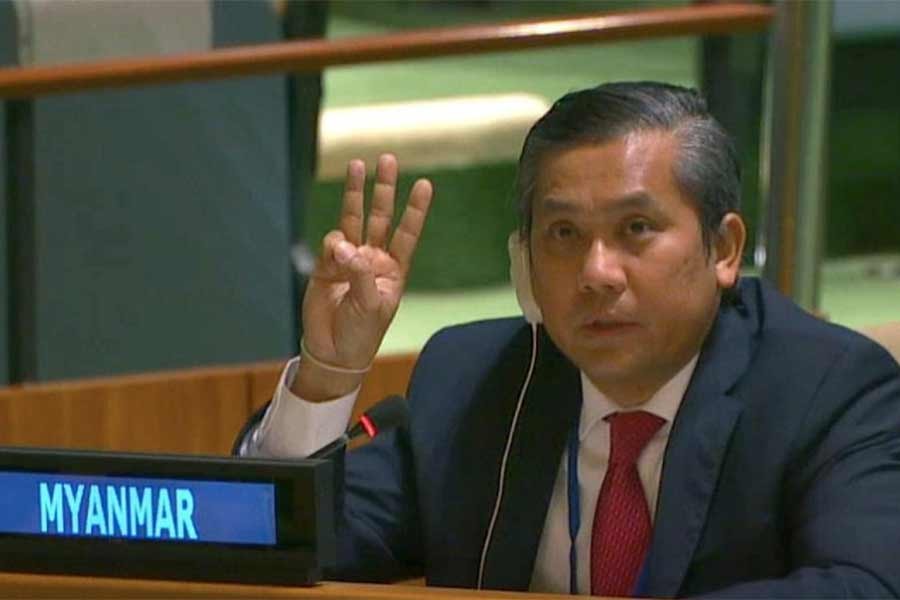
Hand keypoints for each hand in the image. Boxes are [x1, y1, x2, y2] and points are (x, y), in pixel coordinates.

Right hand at [292, 154, 432, 400]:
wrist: (332, 352)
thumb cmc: (361, 333)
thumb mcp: (371, 305)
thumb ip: (360, 272)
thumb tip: (344, 244)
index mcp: (394, 270)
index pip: (407, 233)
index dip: (415, 209)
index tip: (424, 184)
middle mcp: (373, 259)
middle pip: (381, 216)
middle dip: (384, 188)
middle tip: (388, 159)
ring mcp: (349, 260)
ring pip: (354, 219)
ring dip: (355, 193)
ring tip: (357, 165)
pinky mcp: (326, 265)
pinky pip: (331, 243)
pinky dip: (333, 242)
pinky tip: (335, 252)